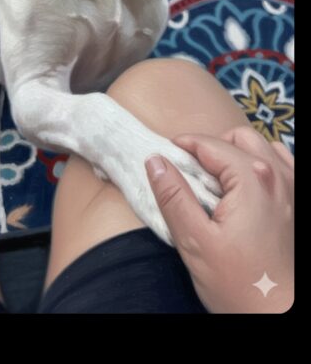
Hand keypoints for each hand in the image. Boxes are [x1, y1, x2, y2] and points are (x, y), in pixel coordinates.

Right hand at [145, 126, 293, 312]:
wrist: (278, 314)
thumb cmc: (241, 286)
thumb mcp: (195, 243)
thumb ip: (174, 197)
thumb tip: (156, 162)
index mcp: (251, 178)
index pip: (210, 144)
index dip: (183, 146)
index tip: (165, 157)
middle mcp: (276, 175)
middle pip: (237, 138)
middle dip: (210, 147)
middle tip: (189, 172)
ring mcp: (292, 187)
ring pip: (262, 146)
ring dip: (237, 153)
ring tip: (217, 181)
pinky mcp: (298, 202)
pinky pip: (282, 163)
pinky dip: (263, 163)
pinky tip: (247, 187)